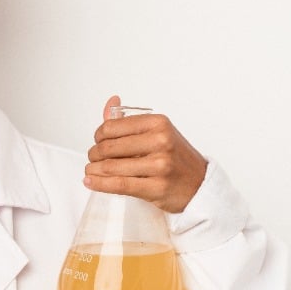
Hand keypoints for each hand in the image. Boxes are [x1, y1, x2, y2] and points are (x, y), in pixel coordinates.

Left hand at [84, 95, 206, 212]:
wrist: (200, 184)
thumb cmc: (176, 157)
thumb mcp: (157, 132)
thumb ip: (130, 120)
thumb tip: (111, 102)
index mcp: (158, 123)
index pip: (112, 127)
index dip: (98, 135)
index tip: (98, 141)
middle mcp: (160, 141)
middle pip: (109, 147)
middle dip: (94, 154)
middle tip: (93, 158)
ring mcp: (160, 165)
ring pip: (111, 167)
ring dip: (94, 170)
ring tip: (91, 170)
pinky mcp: (157, 187)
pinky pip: (119, 185)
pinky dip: (100, 184)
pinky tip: (90, 182)